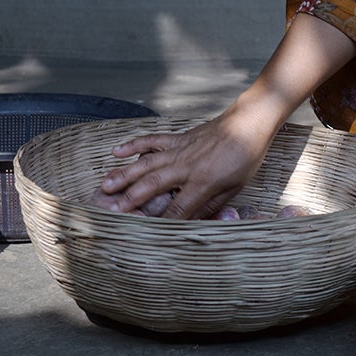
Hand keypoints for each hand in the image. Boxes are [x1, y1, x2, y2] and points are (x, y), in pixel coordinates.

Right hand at [92, 10, 355, 218]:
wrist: (250, 122)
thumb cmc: (246, 157)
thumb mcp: (235, 188)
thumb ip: (212, 206)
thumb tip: (193, 223)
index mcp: (204, 181)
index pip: (179, 208)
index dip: (162, 222)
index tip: (146, 234)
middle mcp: (187, 165)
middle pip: (154, 184)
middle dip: (132, 199)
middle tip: (112, 211)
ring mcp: (180, 149)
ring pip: (147, 162)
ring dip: (125, 174)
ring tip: (105, 185)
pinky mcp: (178, 137)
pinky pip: (152, 140)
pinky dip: (134, 144)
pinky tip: (116, 151)